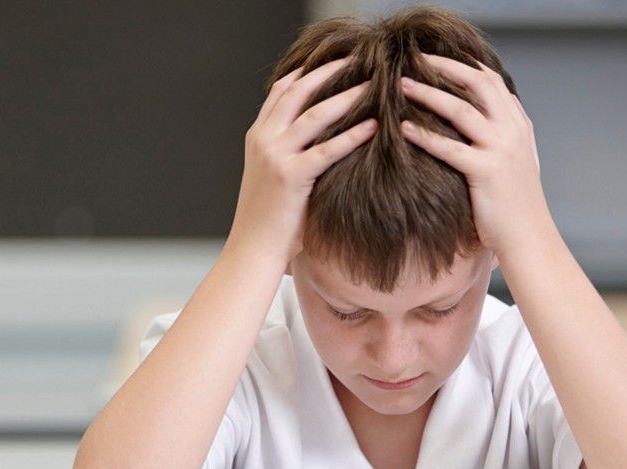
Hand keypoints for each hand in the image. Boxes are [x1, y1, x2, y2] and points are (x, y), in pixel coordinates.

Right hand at [230, 59, 376, 263]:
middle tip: (359, 59)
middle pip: (298, 91)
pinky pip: (327, 150)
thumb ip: (288, 151)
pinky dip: (352, 134)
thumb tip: (320, 136)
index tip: (336, 59)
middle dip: (330, 71)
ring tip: (373, 84)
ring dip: (347, 96)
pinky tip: (374, 126)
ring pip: (314, 114)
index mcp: (258, 136)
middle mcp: (263, 139)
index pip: (282, 90)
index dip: (309, 70)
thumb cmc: (269, 220)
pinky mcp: (290, 177)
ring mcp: (274, 156)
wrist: (252, 250)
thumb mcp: (271, 175)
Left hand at [399, 55, 549, 255]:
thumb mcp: (516, 161)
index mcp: (518, 125)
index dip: (463, 64)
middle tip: (414, 59)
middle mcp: (513, 131)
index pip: (491, 80)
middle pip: (477, 83)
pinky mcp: (487, 172)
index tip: (435, 56)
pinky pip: (449, 147)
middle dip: (444, 67)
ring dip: (428, 93)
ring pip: (461, 109)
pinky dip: (424, 135)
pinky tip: (403, 127)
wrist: (529, 237)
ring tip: (401, 85)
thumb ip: (502, 135)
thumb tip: (478, 117)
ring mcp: (501, 150)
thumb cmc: (515, 204)